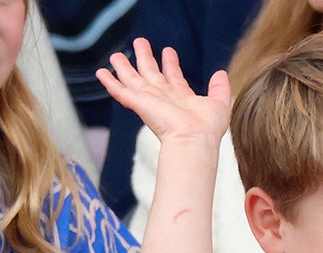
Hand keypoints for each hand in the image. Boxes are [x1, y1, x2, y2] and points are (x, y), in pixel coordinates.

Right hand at [97, 37, 230, 144]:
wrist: (194, 139)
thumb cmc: (206, 128)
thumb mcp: (219, 102)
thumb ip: (219, 87)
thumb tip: (220, 73)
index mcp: (181, 97)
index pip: (173, 77)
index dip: (170, 64)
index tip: (167, 51)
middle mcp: (163, 98)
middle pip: (150, 74)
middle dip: (145, 58)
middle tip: (140, 43)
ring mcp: (149, 100)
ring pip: (133, 79)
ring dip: (124, 67)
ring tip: (116, 55)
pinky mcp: (139, 103)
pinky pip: (121, 91)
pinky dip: (110, 82)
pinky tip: (102, 73)